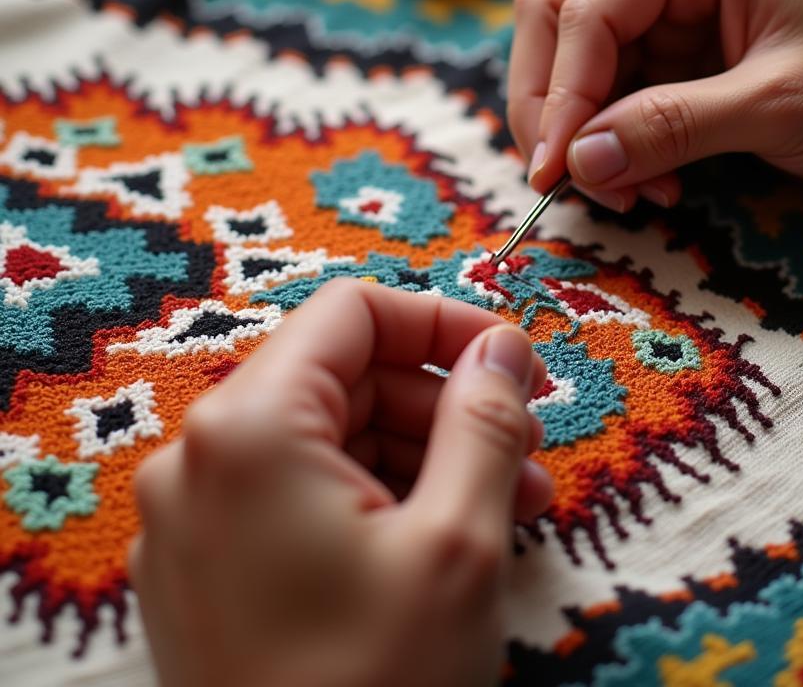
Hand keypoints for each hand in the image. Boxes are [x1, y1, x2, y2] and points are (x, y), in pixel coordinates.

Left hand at [129, 280, 550, 686]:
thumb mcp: (458, 543)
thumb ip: (484, 421)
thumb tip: (503, 345)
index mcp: (247, 430)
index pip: (353, 313)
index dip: (443, 323)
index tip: (514, 360)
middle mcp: (200, 459)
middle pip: (344, 376)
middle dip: (444, 403)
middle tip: (527, 451)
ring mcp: (195, 518)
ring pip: (328, 438)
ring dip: (423, 455)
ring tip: (510, 503)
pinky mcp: (207, 568)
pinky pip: (302, 494)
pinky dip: (377, 499)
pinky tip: (445, 537)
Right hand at [509, 0, 802, 208]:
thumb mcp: (781, 105)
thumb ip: (675, 125)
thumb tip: (576, 161)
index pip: (588, 9)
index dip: (560, 92)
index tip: (555, 168)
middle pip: (555, 22)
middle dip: (552, 106)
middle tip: (564, 178)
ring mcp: (666, 18)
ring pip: (574, 67)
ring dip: (582, 137)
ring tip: (628, 194)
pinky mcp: (671, 64)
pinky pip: (608, 102)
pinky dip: (611, 149)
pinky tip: (648, 185)